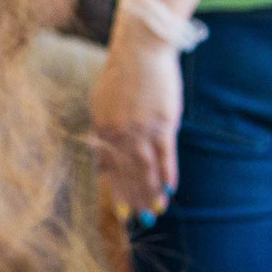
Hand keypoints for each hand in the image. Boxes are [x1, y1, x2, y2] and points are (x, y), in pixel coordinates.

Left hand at [90, 15, 181, 218]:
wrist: (141, 51)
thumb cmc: (122, 74)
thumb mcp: (103, 102)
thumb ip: (104, 129)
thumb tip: (104, 153)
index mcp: (101, 129)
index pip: (110, 169)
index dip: (118, 191)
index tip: (123, 212)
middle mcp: (119, 134)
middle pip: (128, 174)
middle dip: (135, 199)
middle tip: (142, 220)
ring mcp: (142, 130)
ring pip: (146, 170)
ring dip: (151, 193)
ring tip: (157, 211)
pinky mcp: (164, 123)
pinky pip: (165, 156)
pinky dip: (167, 174)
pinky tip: (170, 189)